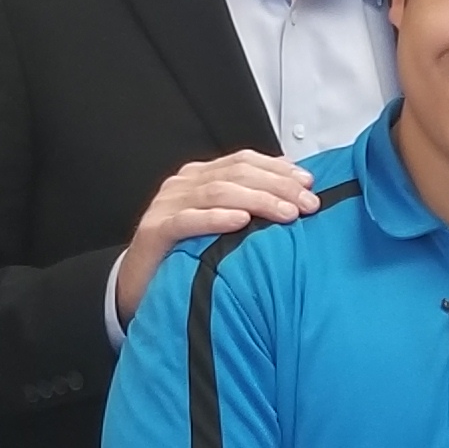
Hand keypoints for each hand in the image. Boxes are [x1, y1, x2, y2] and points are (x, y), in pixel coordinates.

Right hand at [113, 151, 321, 325]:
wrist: (138, 286)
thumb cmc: (185, 255)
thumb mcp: (220, 225)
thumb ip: (248, 203)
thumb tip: (292, 187)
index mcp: (200, 177)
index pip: (243, 161)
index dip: (278, 169)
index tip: (309, 183)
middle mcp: (183, 185)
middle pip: (235, 174)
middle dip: (277, 186)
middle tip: (308, 204)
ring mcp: (167, 206)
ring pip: (216, 193)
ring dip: (257, 201)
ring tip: (286, 213)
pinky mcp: (155, 231)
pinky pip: (187, 221)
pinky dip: (216, 219)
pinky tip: (241, 222)